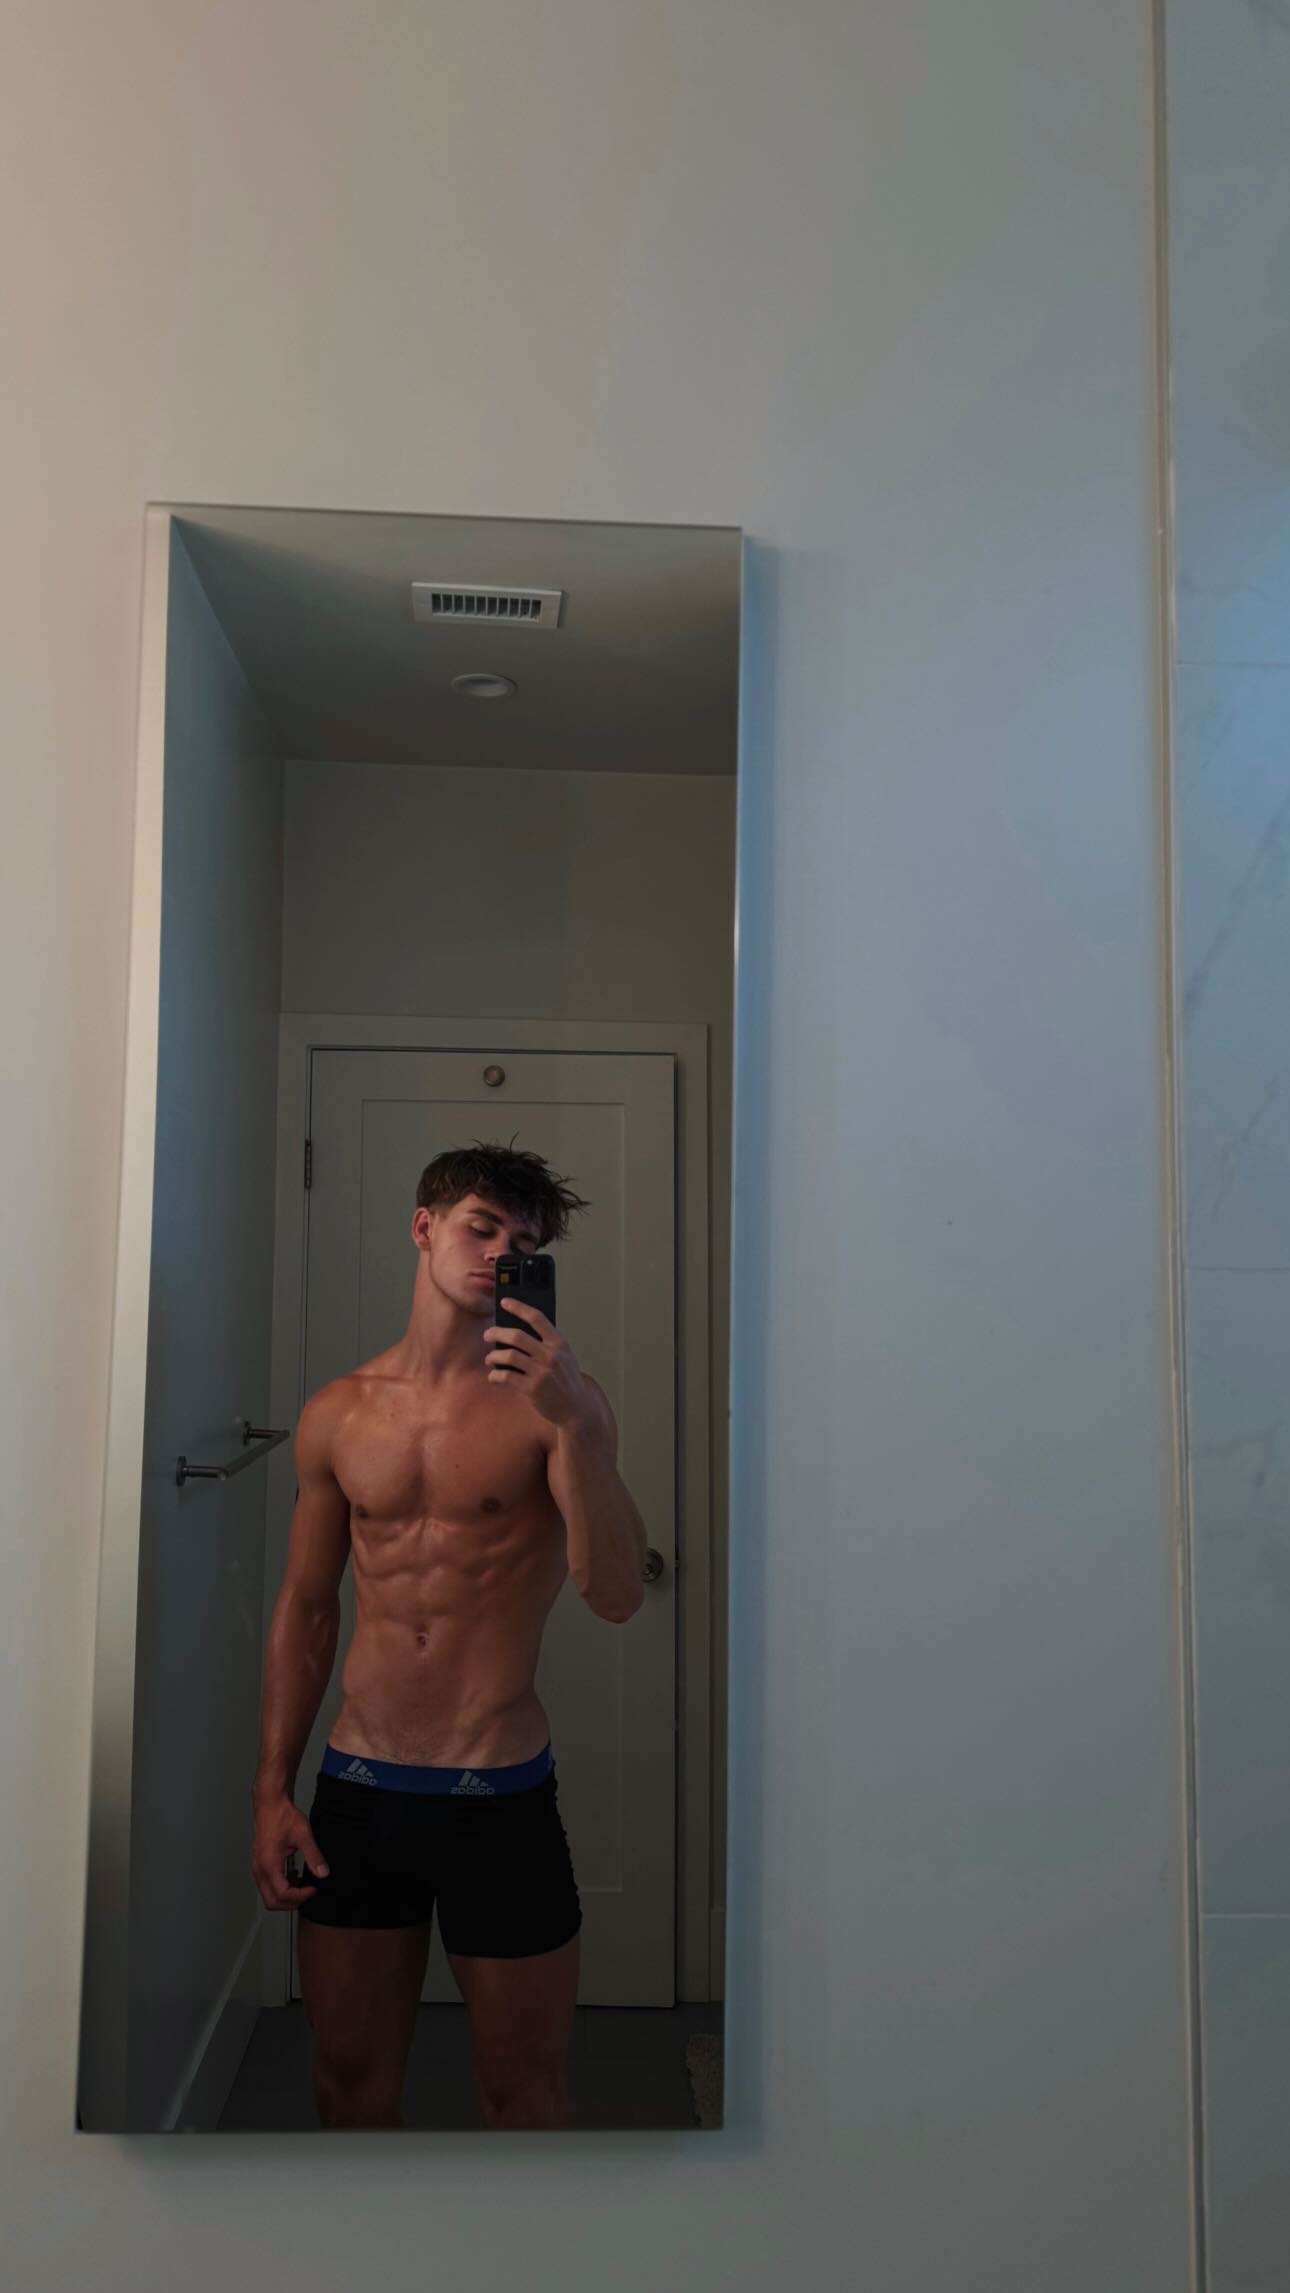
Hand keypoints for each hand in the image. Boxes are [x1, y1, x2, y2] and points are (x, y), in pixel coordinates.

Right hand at [251, 1794, 329, 1911]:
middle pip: (271, 1901)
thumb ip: (314, 1856)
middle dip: (291, 1903)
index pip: (282, 1894)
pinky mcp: (260, 1863)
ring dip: (285, 1896)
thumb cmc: (282, 1815)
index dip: (300, 1896)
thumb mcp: (303, 1835)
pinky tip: (294, 1877)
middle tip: (307, 1893)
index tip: (313, 1889)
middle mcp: (259, 1868)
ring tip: (302, 1886)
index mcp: (268, 1864)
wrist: (270, 1803)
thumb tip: (323, 1873)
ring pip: (268, 1895)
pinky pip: (267, 1884)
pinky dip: (280, 1887)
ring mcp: (258, 1867)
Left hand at [484, 1300, 595, 1430]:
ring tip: (490, 1359)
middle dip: (497, 1333)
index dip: (519, 1307)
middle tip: (488, 1334)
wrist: (576, 1407)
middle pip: (517, 1336)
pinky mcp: (532, 1388)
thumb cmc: (567, 1380)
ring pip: (508, 1356)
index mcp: (559, 1343)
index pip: (537, 1318)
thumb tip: (519, 1331)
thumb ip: (548, 1343)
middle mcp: (550, 1355)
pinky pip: (506, 1376)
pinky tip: (494, 1376)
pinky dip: (496, 1375)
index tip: (504, 1302)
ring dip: (494, 1356)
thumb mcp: (565, 1356)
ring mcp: (541, 1372)